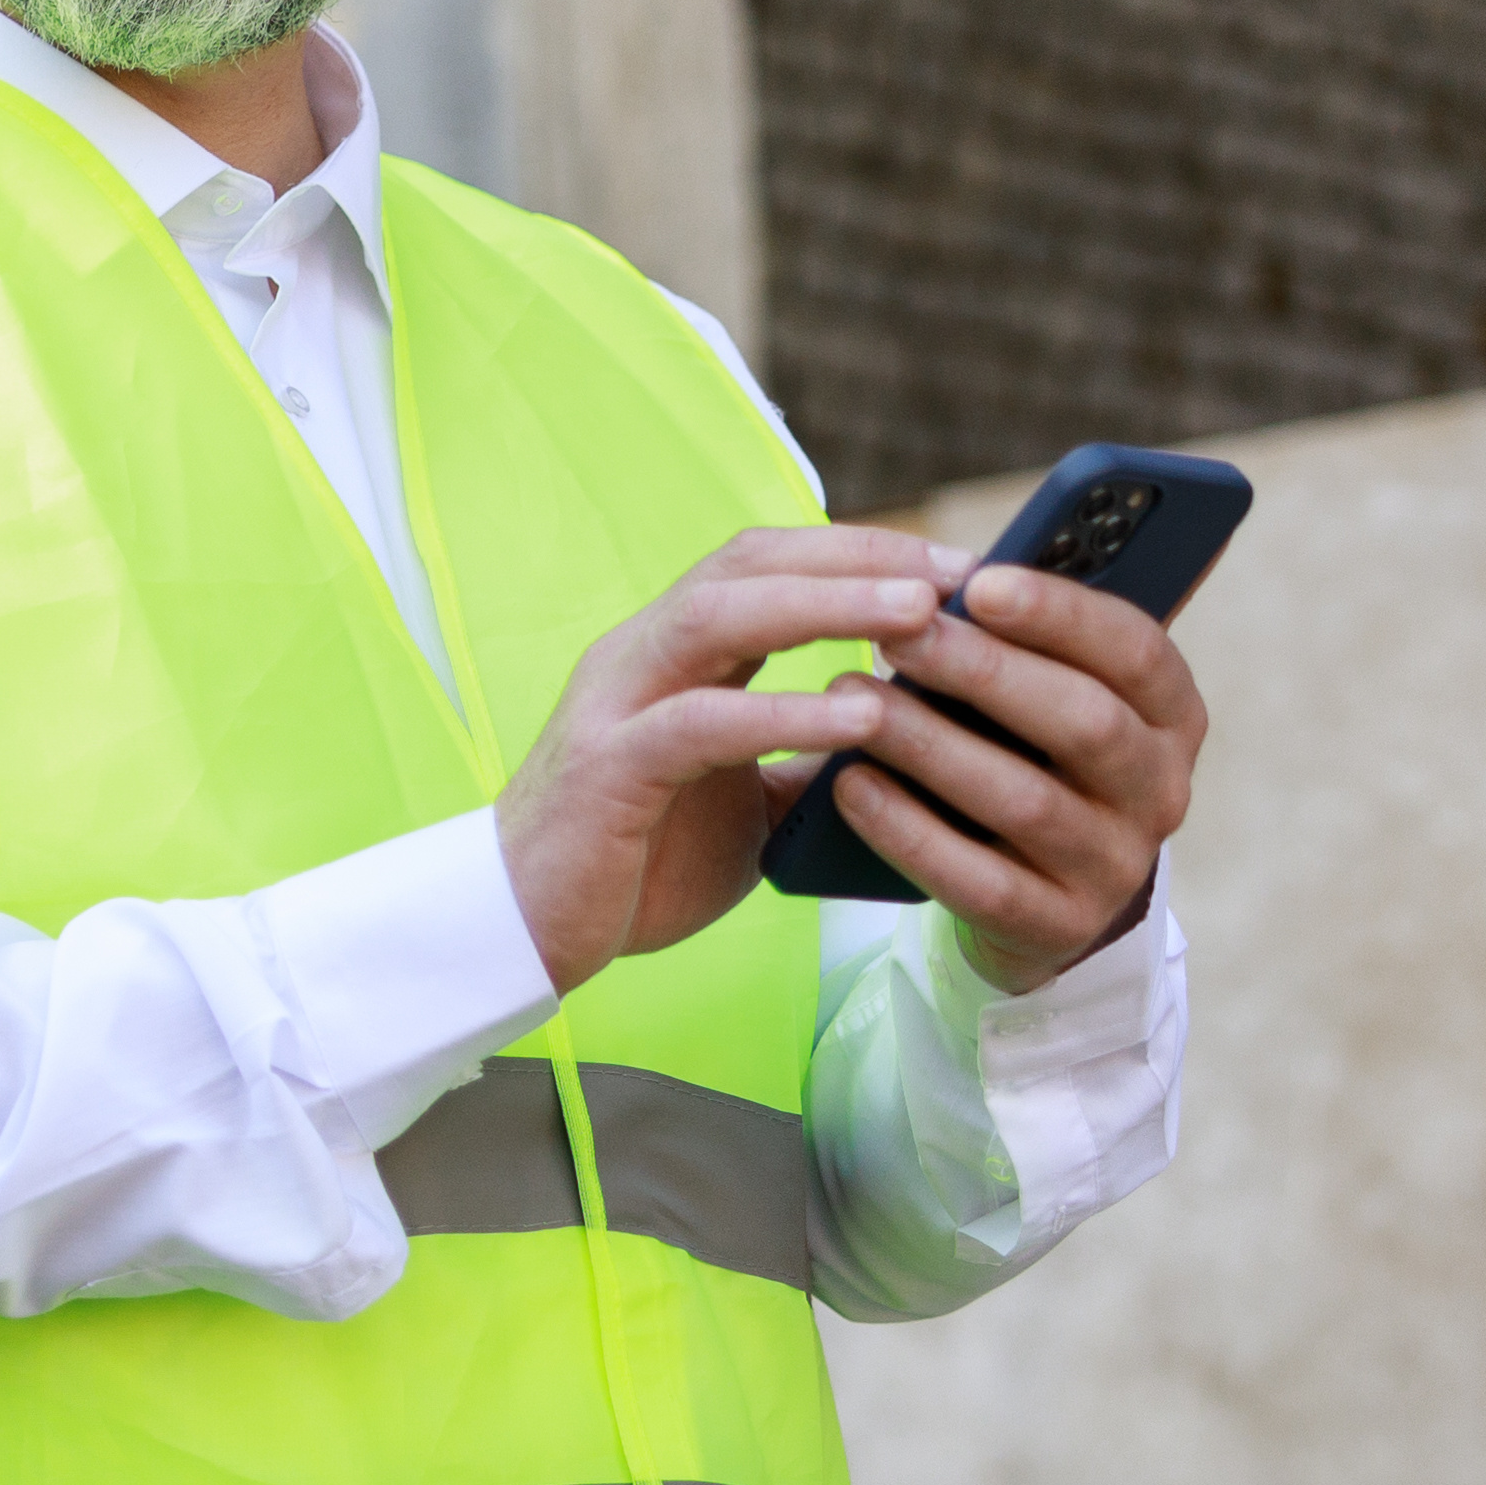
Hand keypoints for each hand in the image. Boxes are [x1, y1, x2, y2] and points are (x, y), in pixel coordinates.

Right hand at [496, 528, 958, 996]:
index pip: (769, 562)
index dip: (861, 550)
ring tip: (919, 611)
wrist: (527, 934)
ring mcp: (617, 702)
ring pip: (723, 617)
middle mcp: (641, 654)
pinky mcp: (608, 766)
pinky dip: (785, 712)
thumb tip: (908, 734)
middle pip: (750, 564)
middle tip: (957, 568)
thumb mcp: (748, 799)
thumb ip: (808, 757)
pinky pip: (702, 721)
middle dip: (859, 556)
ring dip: (828, 604)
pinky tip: (862, 713)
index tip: (957, 564)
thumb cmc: (637, 863)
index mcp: (674, 654)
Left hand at [819, 560, 1209, 992]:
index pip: (1136, 649)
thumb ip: (1030, 639)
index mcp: (1170, 713)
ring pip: (1024, 800)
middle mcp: (1159, 789)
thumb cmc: (1031, 757)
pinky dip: (908, 830)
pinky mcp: (1057, 927)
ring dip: (931, 744)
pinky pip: (978, 880)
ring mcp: (1114, 866)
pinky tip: (849, 786)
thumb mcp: (1050, 695)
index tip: (976, 582)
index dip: (1060, 613)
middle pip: (1083, 722)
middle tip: (896, 631)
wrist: (1040, 898)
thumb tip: (954, 568)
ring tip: (851, 699)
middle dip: (984, 670)